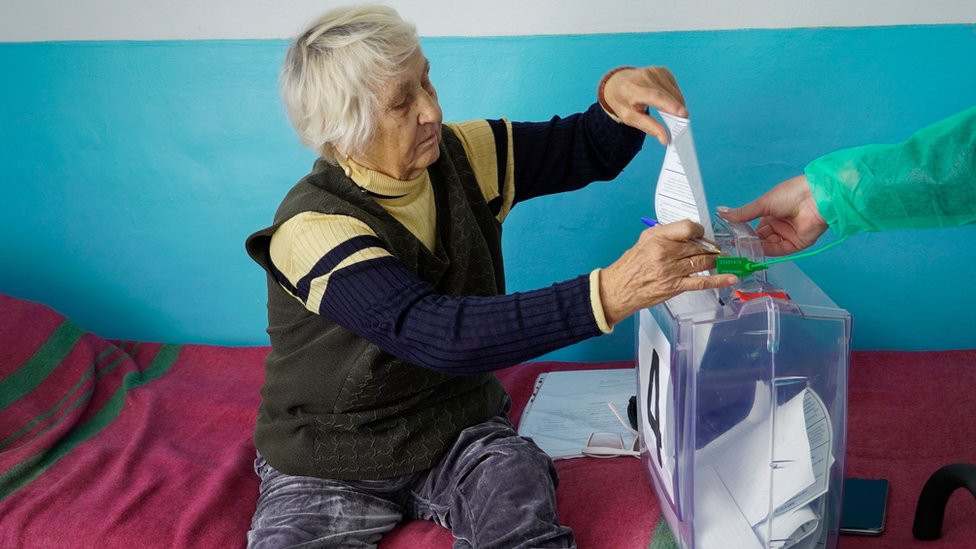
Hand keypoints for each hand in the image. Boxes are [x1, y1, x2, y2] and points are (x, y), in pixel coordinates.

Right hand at [599, 220, 737, 325]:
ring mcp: (671, 271)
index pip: (687, 227)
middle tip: (717, 249)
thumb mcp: (644, 241)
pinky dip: (718, 280)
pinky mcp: (675, 287)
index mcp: (657, 238)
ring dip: (716, 261)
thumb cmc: (631, 266)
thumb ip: (666, 234)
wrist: (618, 289)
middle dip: (711, 248)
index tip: (702, 235)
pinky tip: (731, 277)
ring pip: (702, 262)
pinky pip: (701, 282)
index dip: (699, 231)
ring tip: (723, 259)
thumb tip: (688, 233)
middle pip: (698, 246)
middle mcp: (664, 253)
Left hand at [601, 66, 687, 145]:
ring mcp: (655, 71)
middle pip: (668, 96)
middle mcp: (645, 76)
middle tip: (681, 126)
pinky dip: (674, 98)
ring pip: (675, 93)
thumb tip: (665, 138)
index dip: (670, 105)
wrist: (617, 82)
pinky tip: (664, 101)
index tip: (682, 115)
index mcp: (632, 89)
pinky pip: (675, 89)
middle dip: (678, 111)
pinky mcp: (663, 70)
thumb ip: (648, 127)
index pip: (655, 96)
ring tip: (665, 113)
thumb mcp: (629, 117)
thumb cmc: (623, 101)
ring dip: (676, 106)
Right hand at [719, 175, 828, 255]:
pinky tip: (756, 249)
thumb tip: (721, 211)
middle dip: (750, 241)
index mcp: (773, 213)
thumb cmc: (791, 194)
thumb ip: (742, 213)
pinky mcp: (797, 244)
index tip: (732, 236)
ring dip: (757, 247)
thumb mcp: (762, 204)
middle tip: (735, 245)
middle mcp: (781, 225)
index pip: (756, 227)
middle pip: (761, 238)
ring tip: (743, 247)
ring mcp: (789, 235)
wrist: (815, 197)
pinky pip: (779, 250)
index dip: (745, 232)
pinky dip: (767, 251)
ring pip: (768, 245)